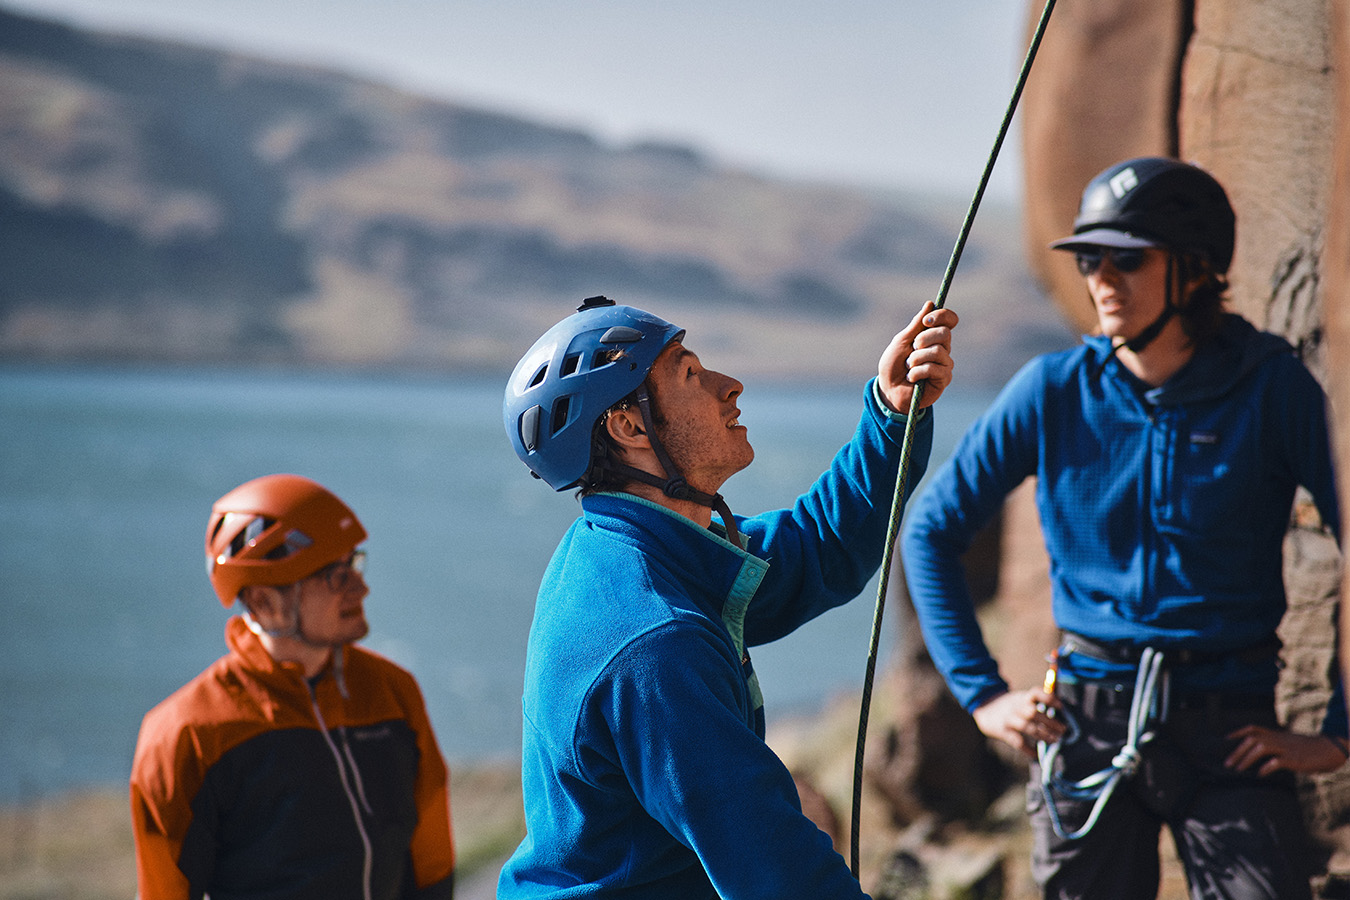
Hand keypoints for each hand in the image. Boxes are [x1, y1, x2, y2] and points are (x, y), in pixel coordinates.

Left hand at [877, 301, 958, 412]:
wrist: (889, 390)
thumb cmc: (894, 365)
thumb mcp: (901, 341)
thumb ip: (916, 324)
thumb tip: (930, 304)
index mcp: (934, 336)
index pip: (950, 320)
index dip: (942, 316)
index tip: (926, 321)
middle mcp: (943, 348)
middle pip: (945, 333)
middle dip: (924, 339)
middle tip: (912, 348)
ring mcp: (945, 364)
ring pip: (938, 352)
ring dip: (916, 358)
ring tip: (909, 367)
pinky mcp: (944, 379)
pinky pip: (934, 368)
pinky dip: (917, 372)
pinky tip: (911, 378)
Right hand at [972, 688, 1065, 758]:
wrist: (985, 709)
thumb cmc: (1010, 705)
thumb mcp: (1021, 697)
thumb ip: (1037, 700)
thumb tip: (1060, 700)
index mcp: (1022, 697)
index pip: (1035, 693)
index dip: (1049, 698)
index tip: (1061, 706)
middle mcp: (1015, 707)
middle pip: (1033, 713)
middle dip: (1050, 722)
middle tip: (1063, 729)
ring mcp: (1008, 719)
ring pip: (1027, 727)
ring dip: (1043, 734)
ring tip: (1055, 740)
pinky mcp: (1003, 732)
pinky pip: (1018, 742)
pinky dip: (1028, 749)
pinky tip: (1037, 754)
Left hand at [1225, 725, 1348, 775]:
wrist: (1331, 749)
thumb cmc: (1309, 749)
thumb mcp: (1290, 743)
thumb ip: (1276, 746)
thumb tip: (1262, 754)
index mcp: (1277, 735)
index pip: (1253, 729)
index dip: (1238, 732)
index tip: (1225, 739)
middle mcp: (1278, 739)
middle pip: (1252, 739)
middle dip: (1237, 751)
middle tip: (1227, 764)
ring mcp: (1286, 748)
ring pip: (1260, 747)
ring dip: (1246, 758)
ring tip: (1238, 770)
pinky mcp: (1295, 759)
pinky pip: (1277, 761)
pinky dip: (1266, 767)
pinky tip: (1260, 774)